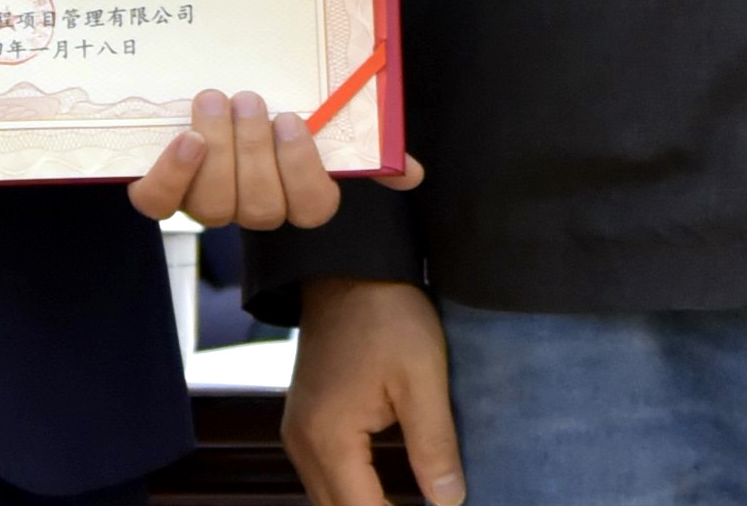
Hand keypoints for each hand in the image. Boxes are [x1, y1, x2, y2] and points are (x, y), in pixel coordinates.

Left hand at [128, 87, 425, 227]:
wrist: (212, 101)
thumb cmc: (274, 114)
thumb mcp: (323, 123)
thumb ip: (366, 146)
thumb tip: (410, 172)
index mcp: (295, 194)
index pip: (312, 208)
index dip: (300, 170)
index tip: (292, 120)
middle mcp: (251, 207)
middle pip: (259, 208)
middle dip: (254, 151)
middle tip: (249, 98)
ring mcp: (205, 203)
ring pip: (212, 204)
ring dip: (216, 148)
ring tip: (215, 100)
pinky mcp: (162, 193)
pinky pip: (160, 203)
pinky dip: (171, 174)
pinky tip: (183, 138)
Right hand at [283, 278, 464, 505]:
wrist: (347, 265)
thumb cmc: (385, 313)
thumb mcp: (423, 378)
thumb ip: (434, 445)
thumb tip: (448, 501)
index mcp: (329, 437)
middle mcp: (302, 442)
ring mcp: (298, 431)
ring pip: (328, 499)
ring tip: (410, 505)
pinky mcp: (304, 420)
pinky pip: (324, 476)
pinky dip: (354, 492)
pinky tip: (386, 493)